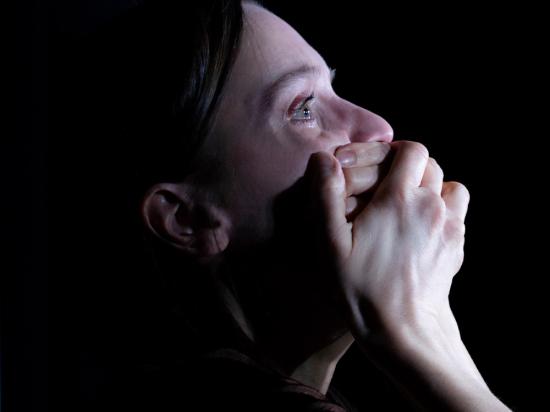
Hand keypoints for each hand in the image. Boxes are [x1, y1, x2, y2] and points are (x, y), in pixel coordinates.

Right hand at [309, 140, 468, 344]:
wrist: (404, 332)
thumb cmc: (362, 290)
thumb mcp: (331, 244)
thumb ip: (326, 196)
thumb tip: (323, 159)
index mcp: (399, 200)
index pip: (410, 150)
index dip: (387, 151)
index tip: (368, 167)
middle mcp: (431, 206)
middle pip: (429, 164)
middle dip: (404, 167)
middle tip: (378, 186)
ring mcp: (449, 227)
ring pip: (448, 185)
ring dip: (426, 186)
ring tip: (401, 204)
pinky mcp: (456, 246)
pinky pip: (455, 212)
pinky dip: (439, 208)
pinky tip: (415, 227)